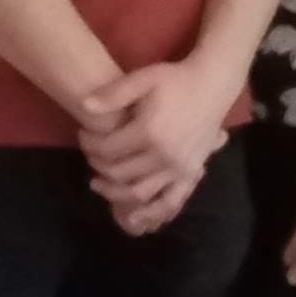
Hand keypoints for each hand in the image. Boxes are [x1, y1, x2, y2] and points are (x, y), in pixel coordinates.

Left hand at [79, 58, 233, 227]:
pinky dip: (150, 213)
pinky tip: (133, 217)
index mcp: (149, 132)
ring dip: (114, 192)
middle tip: (89, 155)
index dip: (89, 144)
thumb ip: (113, 94)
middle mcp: (164, 155)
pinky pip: (169, 201)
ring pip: (138, 192)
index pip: (107, 149)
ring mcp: (179, 168)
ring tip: (99, 184)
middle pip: (119, 172)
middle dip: (98, 165)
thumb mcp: (143, 78)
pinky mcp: (191, 174)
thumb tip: (83, 106)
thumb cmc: (175, 79)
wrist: (212, 85)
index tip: (83, 135)